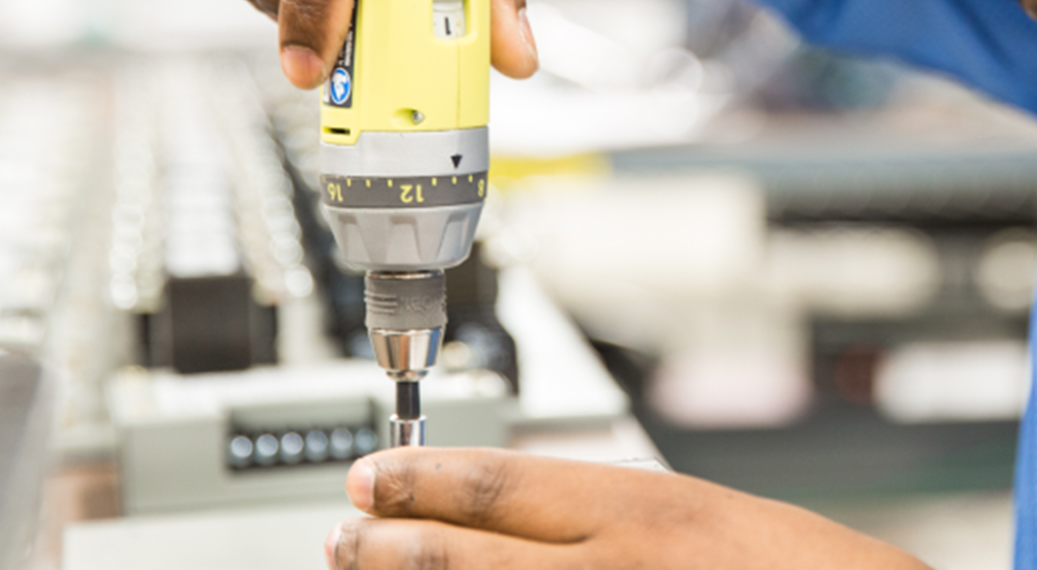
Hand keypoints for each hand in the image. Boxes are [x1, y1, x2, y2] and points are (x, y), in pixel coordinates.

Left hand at [324, 448, 930, 569]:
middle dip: (392, 547)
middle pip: (470, 555)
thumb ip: (608, 519)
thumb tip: (505, 518)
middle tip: (340, 536)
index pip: (504, 485)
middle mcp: (620, 567)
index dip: (422, 481)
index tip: (370, 477)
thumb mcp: (696, 516)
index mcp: (643, 509)